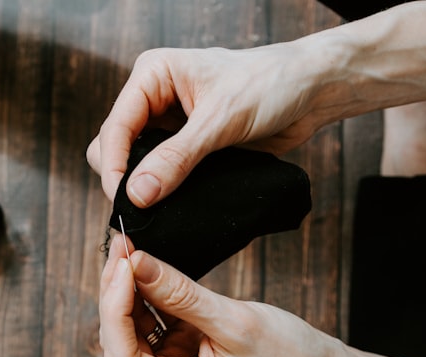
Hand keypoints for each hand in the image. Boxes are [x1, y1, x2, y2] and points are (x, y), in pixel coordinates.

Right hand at [87, 45, 323, 207]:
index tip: (124, 203)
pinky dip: (162, 192)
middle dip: (123, 179)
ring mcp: (169, 124)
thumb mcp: (221, 121)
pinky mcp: (186, 147)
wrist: (311, 91)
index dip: (114, 166)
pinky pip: (161, 174)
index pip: (115, 126)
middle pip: (114, 146)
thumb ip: (177, 158)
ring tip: (156, 212)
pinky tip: (171, 208)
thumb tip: (138, 194)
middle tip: (140, 211)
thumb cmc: (270, 85)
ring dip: (143, 188)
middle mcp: (154, 98)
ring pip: (134, 164)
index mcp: (153, 75)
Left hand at [98, 234, 346, 356]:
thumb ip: (182, 295)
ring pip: (131, 330)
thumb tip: (138, 264)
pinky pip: (151, 322)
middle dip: (115, 296)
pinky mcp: (179, 351)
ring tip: (130, 251)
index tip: (124, 269)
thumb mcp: (235, 320)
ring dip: (126, 291)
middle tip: (122, 248)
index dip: (114, 314)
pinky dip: (146, 294)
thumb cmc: (287, 355)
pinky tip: (146, 268)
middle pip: (120, 344)